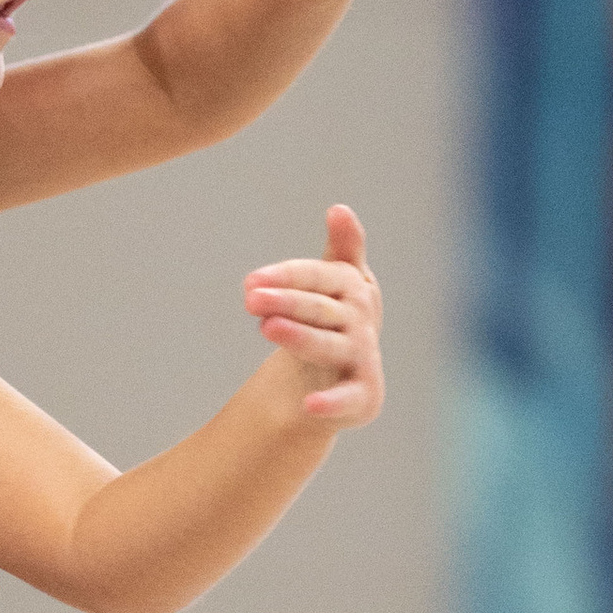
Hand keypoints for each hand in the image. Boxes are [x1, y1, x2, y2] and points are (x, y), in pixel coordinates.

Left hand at [243, 204, 384, 425]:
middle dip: (287, 301)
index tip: (250, 280)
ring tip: (266, 327)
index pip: (321, 276)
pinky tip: (308, 404)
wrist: (333, 379)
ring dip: (300, 337)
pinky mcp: (363, 396)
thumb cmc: (328, 321)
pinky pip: (346, 399)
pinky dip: (330, 402)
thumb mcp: (334, 283)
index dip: (288, 276)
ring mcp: (363, 359)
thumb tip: (339, 208)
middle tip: (249, 297)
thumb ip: (341, 249)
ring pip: (328, 346)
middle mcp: (362, 322)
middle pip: (320, 309)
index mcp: (354, 289)